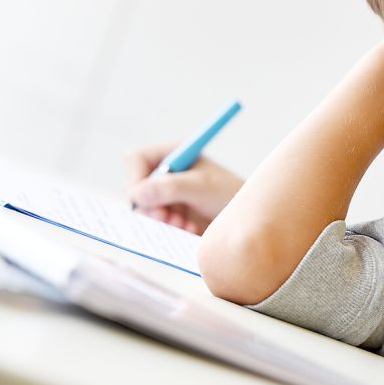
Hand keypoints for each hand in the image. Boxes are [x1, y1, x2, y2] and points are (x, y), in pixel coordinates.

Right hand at [125, 143, 243, 234]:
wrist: (248, 218)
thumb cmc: (230, 194)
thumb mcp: (202, 187)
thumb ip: (171, 187)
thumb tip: (137, 194)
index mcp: (173, 154)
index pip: (136, 159)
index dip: (135, 179)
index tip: (143, 199)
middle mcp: (165, 173)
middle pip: (135, 187)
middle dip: (149, 205)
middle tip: (166, 218)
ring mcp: (166, 194)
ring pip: (143, 209)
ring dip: (160, 220)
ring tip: (183, 225)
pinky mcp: (170, 214)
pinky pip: (155, 224)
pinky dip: (168, 229)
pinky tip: (189, 229)